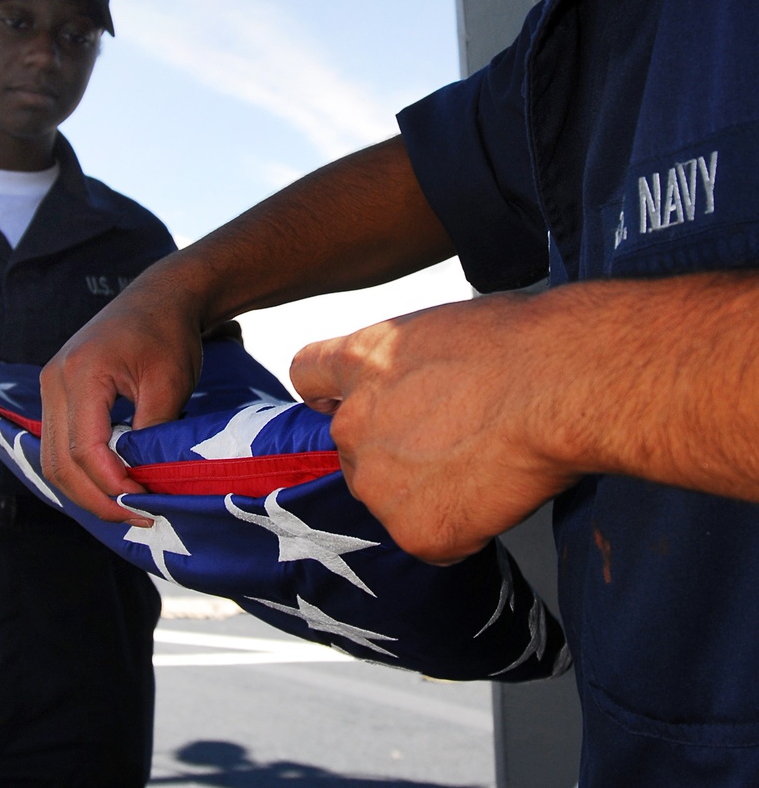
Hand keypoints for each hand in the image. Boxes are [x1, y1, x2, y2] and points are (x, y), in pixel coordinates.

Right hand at [40, 274, 203, 522]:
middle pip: (60, 462)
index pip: (86, 449)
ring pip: (53, 459)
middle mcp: (55, 380)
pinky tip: (111, 485)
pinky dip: (81, 471)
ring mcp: (51, 385)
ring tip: (125, 507)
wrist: (159, 298)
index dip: (112, 485)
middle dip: (96, 498)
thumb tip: (143, 483)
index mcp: (81, 374)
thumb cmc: (168, 334)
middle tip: (137, 517)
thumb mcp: (168, 384)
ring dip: (86, 490)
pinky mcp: (57, 392)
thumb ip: (151, 433)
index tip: (146, 503)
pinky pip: (59, 443)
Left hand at [290, 292, 579, 562]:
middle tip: (447, 442)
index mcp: (360, 360)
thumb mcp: (442, 327)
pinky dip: (459, 529)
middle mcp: (354, 423)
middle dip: (389, 450)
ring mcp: (379, 483)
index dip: (329, 391)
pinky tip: (492, 497)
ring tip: (479, 466)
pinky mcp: (415, 532)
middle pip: (352, 447)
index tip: (344, 399)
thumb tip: (424, 378)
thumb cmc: (518, 342)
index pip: (307, 375)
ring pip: (387, 497)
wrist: (558, 386)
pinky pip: (430, 538)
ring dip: (421, 491)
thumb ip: (409, 362)